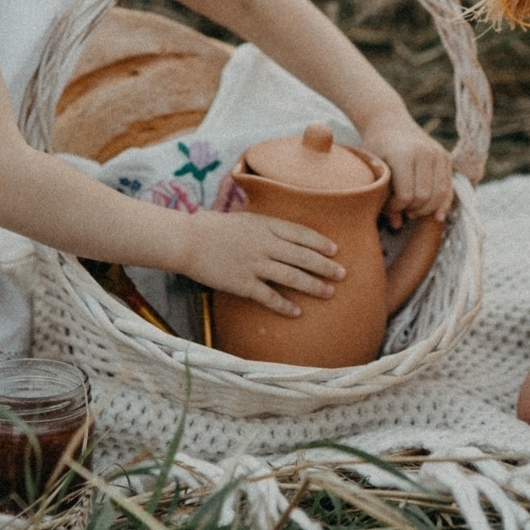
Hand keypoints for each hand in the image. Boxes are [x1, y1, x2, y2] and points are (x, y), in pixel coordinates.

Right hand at [180, 210, 343, 315]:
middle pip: (302, 256)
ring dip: (313, 285)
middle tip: (343, 273)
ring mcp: (254, 264)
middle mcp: (264, 244)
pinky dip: (285, 305)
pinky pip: (269, 297)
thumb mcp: (242, 217)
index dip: (320, 242)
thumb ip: (262, 225)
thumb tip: (279, 231)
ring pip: (292, 276)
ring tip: (330, 292)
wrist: (186, 241)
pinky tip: (298, 312)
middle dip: (325, 265)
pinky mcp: (242, 283)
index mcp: (264, 224)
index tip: (335, 249)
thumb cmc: (210, 226)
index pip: (300, 233)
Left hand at [358, 112, 453, 225]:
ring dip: (427, 209)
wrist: (388, 121)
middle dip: (412, 209)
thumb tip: (397, 225)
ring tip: (412, 210)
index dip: (396, 207)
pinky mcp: (446, 157)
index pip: (406, 195)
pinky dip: (443, 203)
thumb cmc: (376, 148)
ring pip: (440, 194)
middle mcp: (425, 153)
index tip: (387, 206)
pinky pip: (449, 187)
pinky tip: (435, 214)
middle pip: (424, 197)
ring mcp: (438, 154)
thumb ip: (382, 197)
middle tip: (401, 209)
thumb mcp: (373, 169)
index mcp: (403, 155)